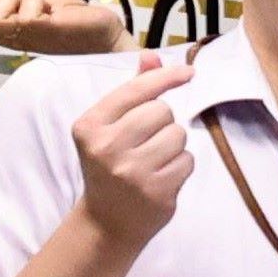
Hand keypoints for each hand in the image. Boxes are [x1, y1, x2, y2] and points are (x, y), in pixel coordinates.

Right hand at [56, 47, 207, 253]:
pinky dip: (181, 166)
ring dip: (175, 145)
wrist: (106, 220)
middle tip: (147, 141)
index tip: (188, 72)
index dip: (166, 77)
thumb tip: (151, 56)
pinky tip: (162, 177)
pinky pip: (188, 161)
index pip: (136, 90)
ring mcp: (131, 172)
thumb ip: (132, 91)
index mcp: (89, 126)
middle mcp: (106, 147)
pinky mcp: (155, 191)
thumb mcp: (110, 127)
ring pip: (179, 135)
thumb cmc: (110, 165)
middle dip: (164, 122)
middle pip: (162, 111)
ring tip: (154, 160)